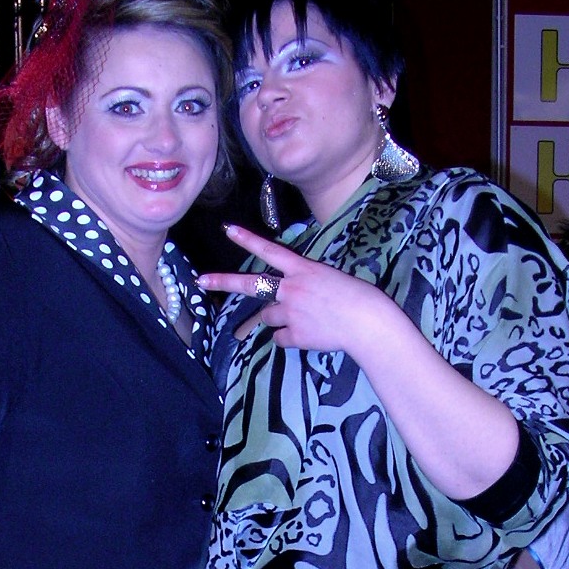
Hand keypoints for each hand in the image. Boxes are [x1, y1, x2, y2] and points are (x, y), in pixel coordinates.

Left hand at [198, 223, 392, 355]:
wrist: (366, 322)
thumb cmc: (355, 298)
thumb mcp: (328, 279)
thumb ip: (303, 284)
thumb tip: (285, 299)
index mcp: (302, 269)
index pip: (269, 250)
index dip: (247, 240)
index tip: (227, 229)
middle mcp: (291, 288)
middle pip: (250, 284)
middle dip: (223, 281)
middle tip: (201, 280)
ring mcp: (290, 312)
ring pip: (268, 317)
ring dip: (278, 319)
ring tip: (304, 320)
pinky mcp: (293, 334)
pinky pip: (280, 339)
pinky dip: (290, 338)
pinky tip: (309, 335)